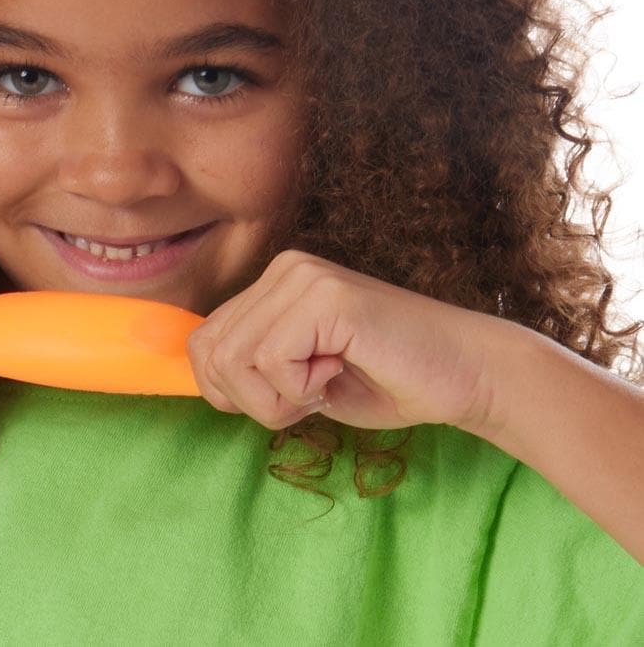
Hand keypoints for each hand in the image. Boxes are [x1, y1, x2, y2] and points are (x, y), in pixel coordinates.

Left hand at [186, 250, 497, 431]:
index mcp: (275, 283)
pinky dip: (301, 390)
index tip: (280, 402)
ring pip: (236, 358)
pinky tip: (342, 372)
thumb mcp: (302, 376)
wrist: (467, 373)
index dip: (225, 389)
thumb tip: (203, 381)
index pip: (204, 340)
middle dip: (251, 399)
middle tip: (308, 397)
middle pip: (211, 352)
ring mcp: (303, 277)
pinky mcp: (326, 297)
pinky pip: (271, 360)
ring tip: (327, 383)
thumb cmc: (390, 380)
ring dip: (279, 398)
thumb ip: (255, 368)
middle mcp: (283, 269)